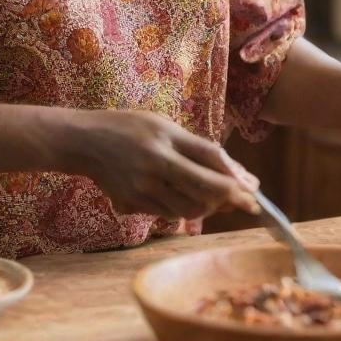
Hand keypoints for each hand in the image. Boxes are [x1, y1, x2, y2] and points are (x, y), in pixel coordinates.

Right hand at [63, 110, 259, 219]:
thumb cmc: (129, 127)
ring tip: (214, 197)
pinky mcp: (132, 204)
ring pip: (188, 210)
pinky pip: (168, 214)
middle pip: (203, 192)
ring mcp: (142, 188)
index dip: (236, 181)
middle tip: (244, 201)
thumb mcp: (164, 125)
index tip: (255, 192)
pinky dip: (184, 209)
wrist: (85, 142)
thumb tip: (233, 172)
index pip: (210, 162)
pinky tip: (186, 197)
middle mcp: (154, 166)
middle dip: (229, 200)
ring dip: (207, 207)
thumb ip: (196, 148)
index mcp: (165, 141)